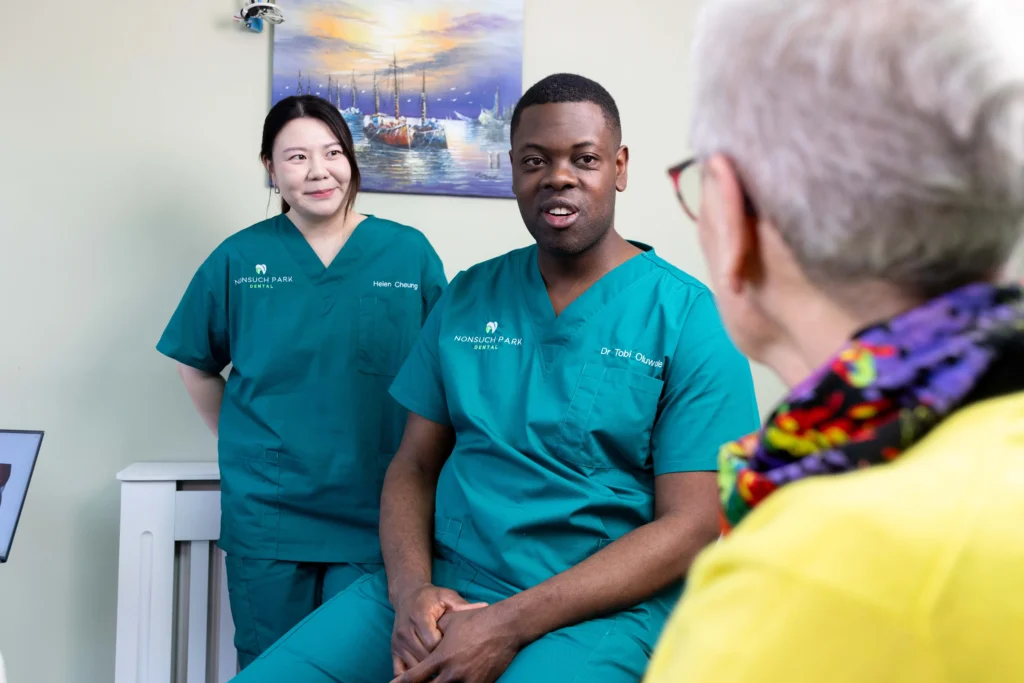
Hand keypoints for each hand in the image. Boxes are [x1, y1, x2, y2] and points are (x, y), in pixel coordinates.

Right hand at [391, 584, 486, 675]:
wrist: (408, 596)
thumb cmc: (432, 597)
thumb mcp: (447, 597)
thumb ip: (463, 606)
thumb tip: (485, 607)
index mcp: (419, 617)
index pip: (433, 643)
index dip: (447, 651)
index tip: (459, 654)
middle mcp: (405, 632)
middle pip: (424, 658)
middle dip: (439, 665)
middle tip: (455, 669)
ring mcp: (398, 643)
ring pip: (413, 667)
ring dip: (427, 674)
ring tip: (443, 674)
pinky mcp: (394, 650)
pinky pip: (399, 671)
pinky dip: (411, 678)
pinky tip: (425, 679)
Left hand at [391, 604, 521, 682]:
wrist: (505, 626)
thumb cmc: (476, 620)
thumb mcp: (449, 622)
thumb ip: (434, 634)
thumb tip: (424, 641)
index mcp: (441, 657)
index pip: (414, 677)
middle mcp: (452, 673)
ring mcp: (468, 681)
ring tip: (436, 681)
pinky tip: (454, 682)